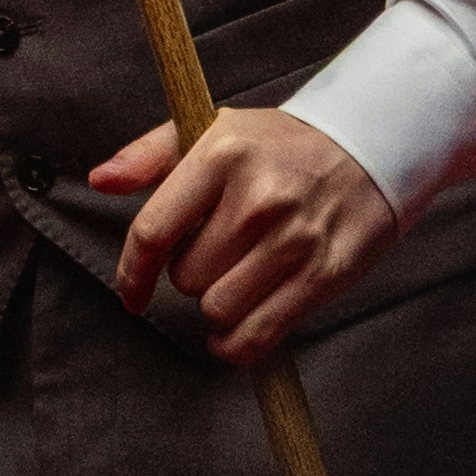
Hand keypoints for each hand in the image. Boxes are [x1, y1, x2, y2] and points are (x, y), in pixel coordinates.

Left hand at [97, 104, 395, 363]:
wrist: (375, 145)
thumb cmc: (280, 144)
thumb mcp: (213, 130)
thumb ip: (150, 155)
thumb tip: (100, 180)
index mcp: (221, 156)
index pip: (154, 231)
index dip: (132, 272)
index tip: (130, 292)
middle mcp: (258, 198)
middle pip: (187, 278)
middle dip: (190, 275)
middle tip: (216, 254)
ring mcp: (295, 238)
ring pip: (219, 309)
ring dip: (216, 306)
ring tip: (235, 279)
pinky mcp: (327, 273)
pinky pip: (260, 334)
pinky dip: (237, 345)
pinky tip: (232, 333)